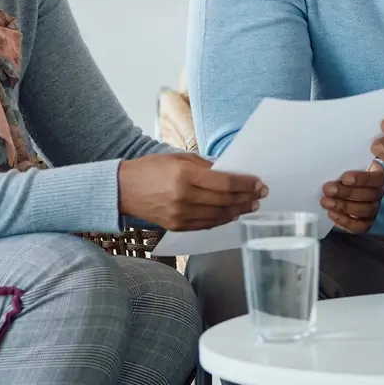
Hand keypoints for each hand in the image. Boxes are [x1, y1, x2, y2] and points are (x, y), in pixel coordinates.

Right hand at [118, 152, 266, 231]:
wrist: (122, 189)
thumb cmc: (150, 168)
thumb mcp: (178, 158)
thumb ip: (205, 166)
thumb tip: (229, 173)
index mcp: (185, 176)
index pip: (224, 183)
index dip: (245, 184)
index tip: (259, 183)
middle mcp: (184, 197)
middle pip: (225, 201)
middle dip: (246, 197)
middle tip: (261, 195)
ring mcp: (180, 215)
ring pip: (218, 216)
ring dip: (238, 211)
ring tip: (251, 205)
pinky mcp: (176, 226)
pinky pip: (206, 225)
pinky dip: (222, 219)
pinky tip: (232, 214)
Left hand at [322, 161, 383, 233]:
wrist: (341, 188)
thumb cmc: (345, 173)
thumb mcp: (346, 165)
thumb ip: (345, 165)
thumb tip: (333, 166)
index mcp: (378, 176)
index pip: (376, 178)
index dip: (361, 179)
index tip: (345, 178)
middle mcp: (379, 193)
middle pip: (369, 195)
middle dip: (346, 193)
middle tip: (328, 189)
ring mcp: (374, 209)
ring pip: (364, 210)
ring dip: (343, 207)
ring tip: (326, 202)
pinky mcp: (367, 222)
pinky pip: (359, 226)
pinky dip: (345, 221)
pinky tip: (331, 213)